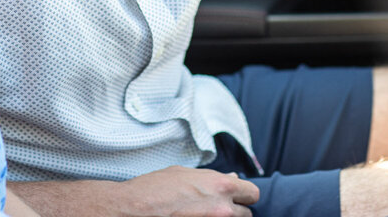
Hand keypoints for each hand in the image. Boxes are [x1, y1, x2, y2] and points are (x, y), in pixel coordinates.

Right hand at [117, 166, 259, 216]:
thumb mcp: (185, 174)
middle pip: (247, 215)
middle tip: (216, 211)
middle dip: (235, 212)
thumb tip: (233, 179)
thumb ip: (213, 178)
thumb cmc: (156, 189)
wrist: (135, 209)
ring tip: (204, 216)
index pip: (253, 194)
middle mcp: (224, 208)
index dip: (243, 196)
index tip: (235, 198)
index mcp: (222, 185)